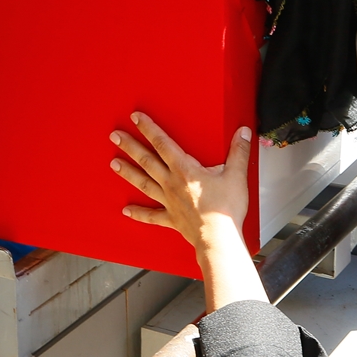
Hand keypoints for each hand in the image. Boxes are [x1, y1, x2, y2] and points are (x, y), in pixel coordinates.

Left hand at [110, 112, 264, 310]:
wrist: (219, 238)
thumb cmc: (226, 209)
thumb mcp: (236, 175)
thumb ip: (238, 151)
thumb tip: (243, 132)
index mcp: (185, 170)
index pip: (163, 143)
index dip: (149, 128)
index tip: (135, 117)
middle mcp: (172, 183)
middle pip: (146, 161)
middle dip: (130, 146)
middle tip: (114, 135)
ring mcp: (169, 202)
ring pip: (143, 183)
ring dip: (128, 172)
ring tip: (113, 163)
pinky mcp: (171, 219)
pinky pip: (151, 215)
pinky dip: (138, 213)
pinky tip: (126, 210)